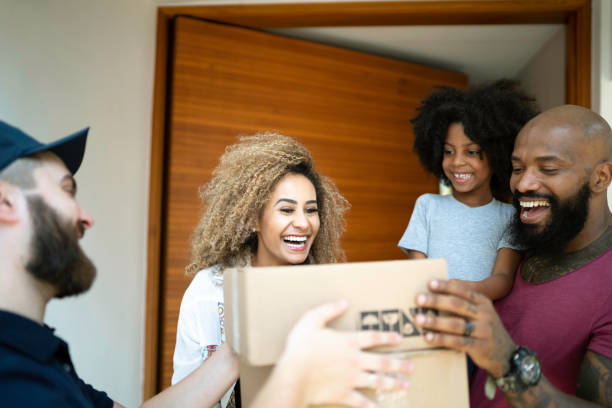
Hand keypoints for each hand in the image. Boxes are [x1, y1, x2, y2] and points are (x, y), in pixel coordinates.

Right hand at [276, 300, 413, 407]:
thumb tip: (344, 302)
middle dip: (399, 364)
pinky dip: (372, 407)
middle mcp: (355, 360)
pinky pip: (361, 402)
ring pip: (377, 381)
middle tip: (411, 366)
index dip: (387, 337)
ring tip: (404, 384)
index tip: (399, 339)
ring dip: (393, 383)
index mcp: (348, 342)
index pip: (373, 337)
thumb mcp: (311, 320)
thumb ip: (329, 310)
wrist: (294, 374)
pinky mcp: (343, 394)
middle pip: (382, 361)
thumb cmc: (301, 346)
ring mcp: (351, 379)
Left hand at [414, 279, 514, 377]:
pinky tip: (428, 337)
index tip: (429, 283)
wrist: (506, 354)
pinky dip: (442, 339)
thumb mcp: (480, 312)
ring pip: (456, 324)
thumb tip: (438, 287)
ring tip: (419, 319)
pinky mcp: (480, 347)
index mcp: (483, 302)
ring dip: (435, 321)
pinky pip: (458, 342)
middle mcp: (484, 314)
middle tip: (418, 299)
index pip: (463, 291)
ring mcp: (483, 331)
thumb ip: (463, 301)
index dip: (446, 286)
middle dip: (436, 301)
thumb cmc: (484, 328)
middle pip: (457, 305)